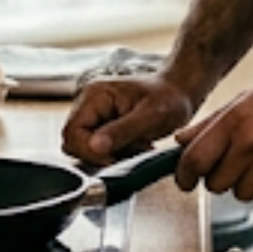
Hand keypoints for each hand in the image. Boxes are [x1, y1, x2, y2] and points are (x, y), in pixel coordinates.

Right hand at [62, 73, 197, 166]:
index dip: (89, 152)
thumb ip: (122, 131)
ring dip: (110, 154)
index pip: (72, 133)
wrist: (180, 93)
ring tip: (137, 145)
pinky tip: (134, 145)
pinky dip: (115, 152)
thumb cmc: (170, 98)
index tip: (114, 158)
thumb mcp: (151, 116)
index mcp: (94, 95)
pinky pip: (97, 147)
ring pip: (86, 148)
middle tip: (132, 150)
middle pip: (74, 142)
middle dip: (102, 153)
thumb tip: (95, 147)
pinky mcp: (101, 124)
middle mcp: (88, 103)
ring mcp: (93, 114)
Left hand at [171, 71, 252, 208]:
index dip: (185, 176)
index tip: (188, 181)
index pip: (193, 159)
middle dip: (225, 178)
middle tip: (246, 162)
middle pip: (216, 184)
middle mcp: (252, 142)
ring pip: (242, 195)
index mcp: (237, 118)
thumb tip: (179, 142)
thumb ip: (214, 122)